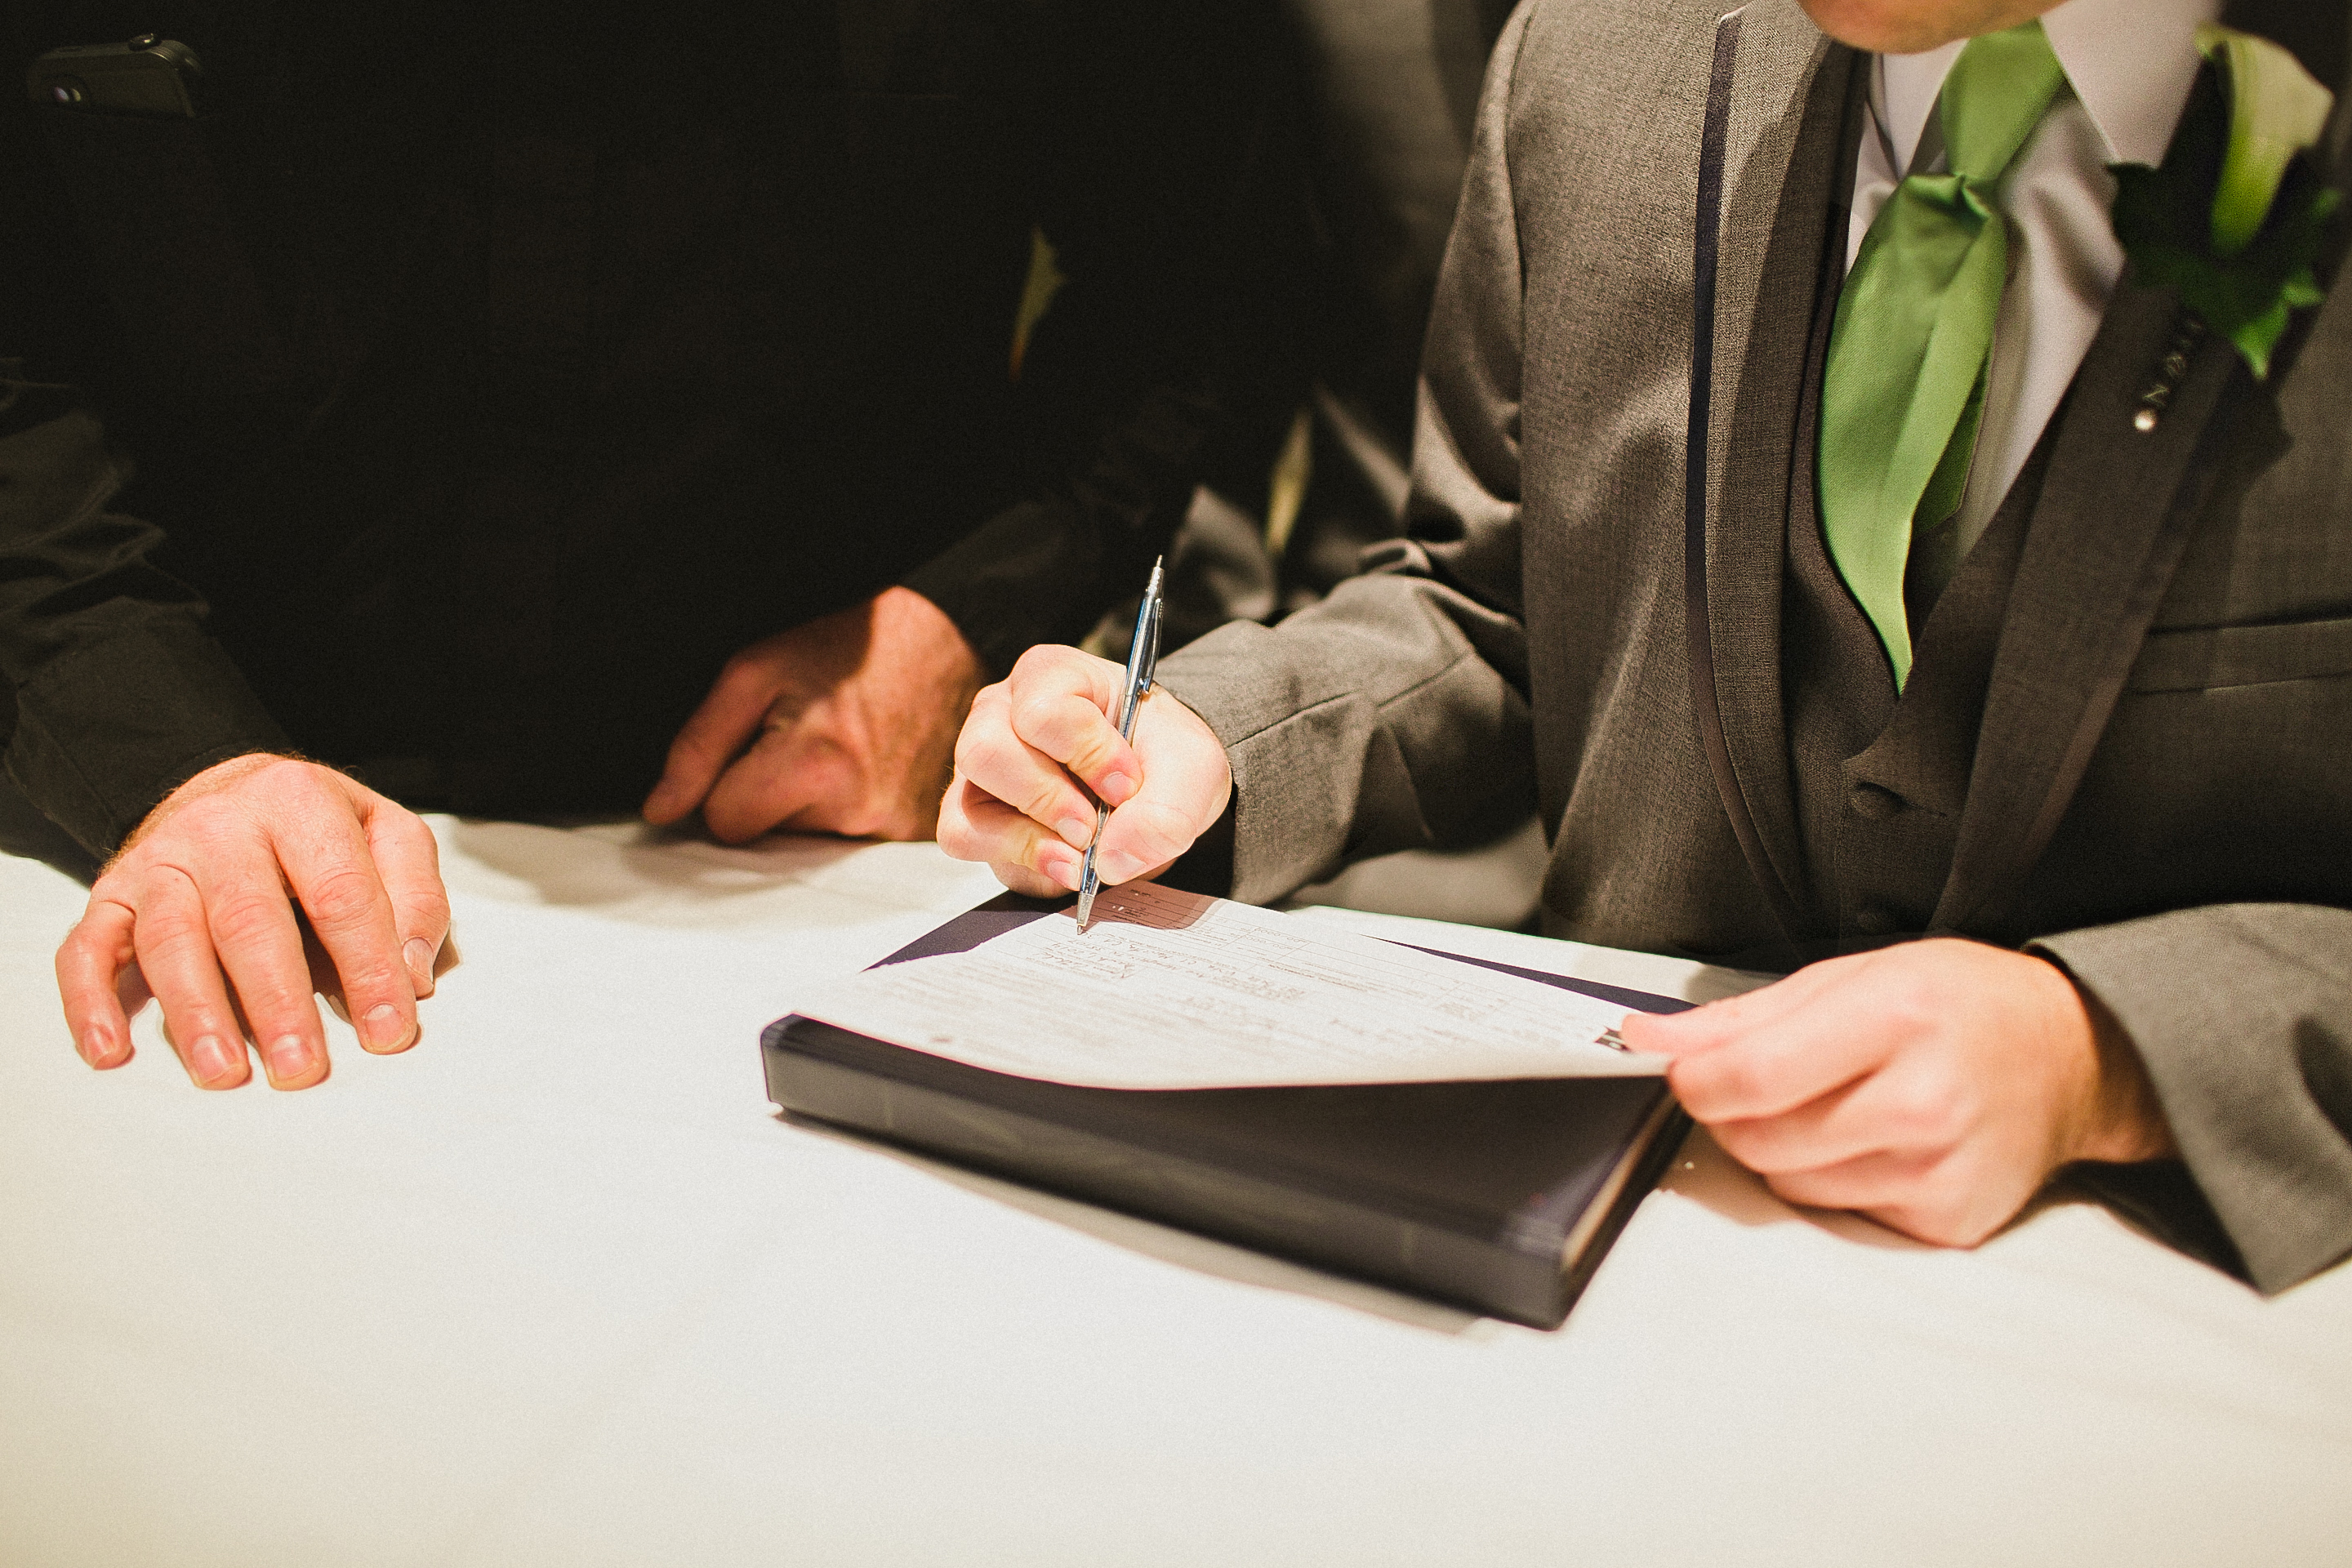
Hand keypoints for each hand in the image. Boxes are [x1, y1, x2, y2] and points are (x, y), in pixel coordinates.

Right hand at [55, 754, 451, 1090]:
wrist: (231, 788)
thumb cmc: (319, 828)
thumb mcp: (388, 833)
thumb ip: (414, 898)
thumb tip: (413, 976)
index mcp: (299, 802)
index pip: (341, 893)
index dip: (369, 966)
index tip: (388, 1030)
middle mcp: (221, 826)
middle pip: (248, 920)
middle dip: (276, 1001)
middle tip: (301, 1068)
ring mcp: (159, 860)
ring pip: (169, 938)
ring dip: (194, 1012)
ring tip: (224, 1073)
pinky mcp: (112, 893)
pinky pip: (87, 948)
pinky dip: (90, 1002)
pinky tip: (111, 1051)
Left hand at [642, 587, 982, 842]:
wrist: (950, 644)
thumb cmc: (850, 652)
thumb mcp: (756, 672)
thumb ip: (699, 745)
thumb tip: (661, 810)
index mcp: (815, 766)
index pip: (726, 823)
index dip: (726, 786)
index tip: (753, 749)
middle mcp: (859, 809)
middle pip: (768, 839)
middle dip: (770, 797)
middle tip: (801, 742)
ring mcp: (894, 829)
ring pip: (808, 844)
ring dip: (810, 804)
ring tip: (839, 749)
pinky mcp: (917, 837)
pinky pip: (852, 844)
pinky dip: (848, 812)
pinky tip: (867, 767)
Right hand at [937, 643, 1231, 896]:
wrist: (1158, 788)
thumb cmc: (1163, 758)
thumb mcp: (1194, 771)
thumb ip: (1167, 813)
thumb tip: (1110, 860)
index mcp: (1052, 676)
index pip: (1043, 710)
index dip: (1088, 755)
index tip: (1128, 786)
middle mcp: (1001, 713)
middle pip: (987, 751)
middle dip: (1047, 800)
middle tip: (1094, 827)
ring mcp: (981, 767)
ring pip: (967, 804)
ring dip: (1028, 839)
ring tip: (1081, 853)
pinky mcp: (976, 815)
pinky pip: (965, 840)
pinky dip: (1016, 860)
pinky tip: (1063, 865)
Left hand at [1620, 939, 2174, 1246]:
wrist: (2073, 1058)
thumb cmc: (1961, 1004)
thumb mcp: (1854, 975)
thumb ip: (1743, 1016)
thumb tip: (1650, 1039)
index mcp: (1897, 1017)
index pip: (1751, 1077)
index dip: (1693, 1079)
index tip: (1682, 1068)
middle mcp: (1923, 1100)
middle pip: (1758, 1138)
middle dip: (1732, 1112)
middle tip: (1760, 1080)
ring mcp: (1938, 1170)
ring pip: (1787, 1183)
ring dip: (1778, 1148)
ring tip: (1830, 1103)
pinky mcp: (1945, 1221)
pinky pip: (1836, 1212)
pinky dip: (1829, 1180)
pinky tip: (1870, 1140)